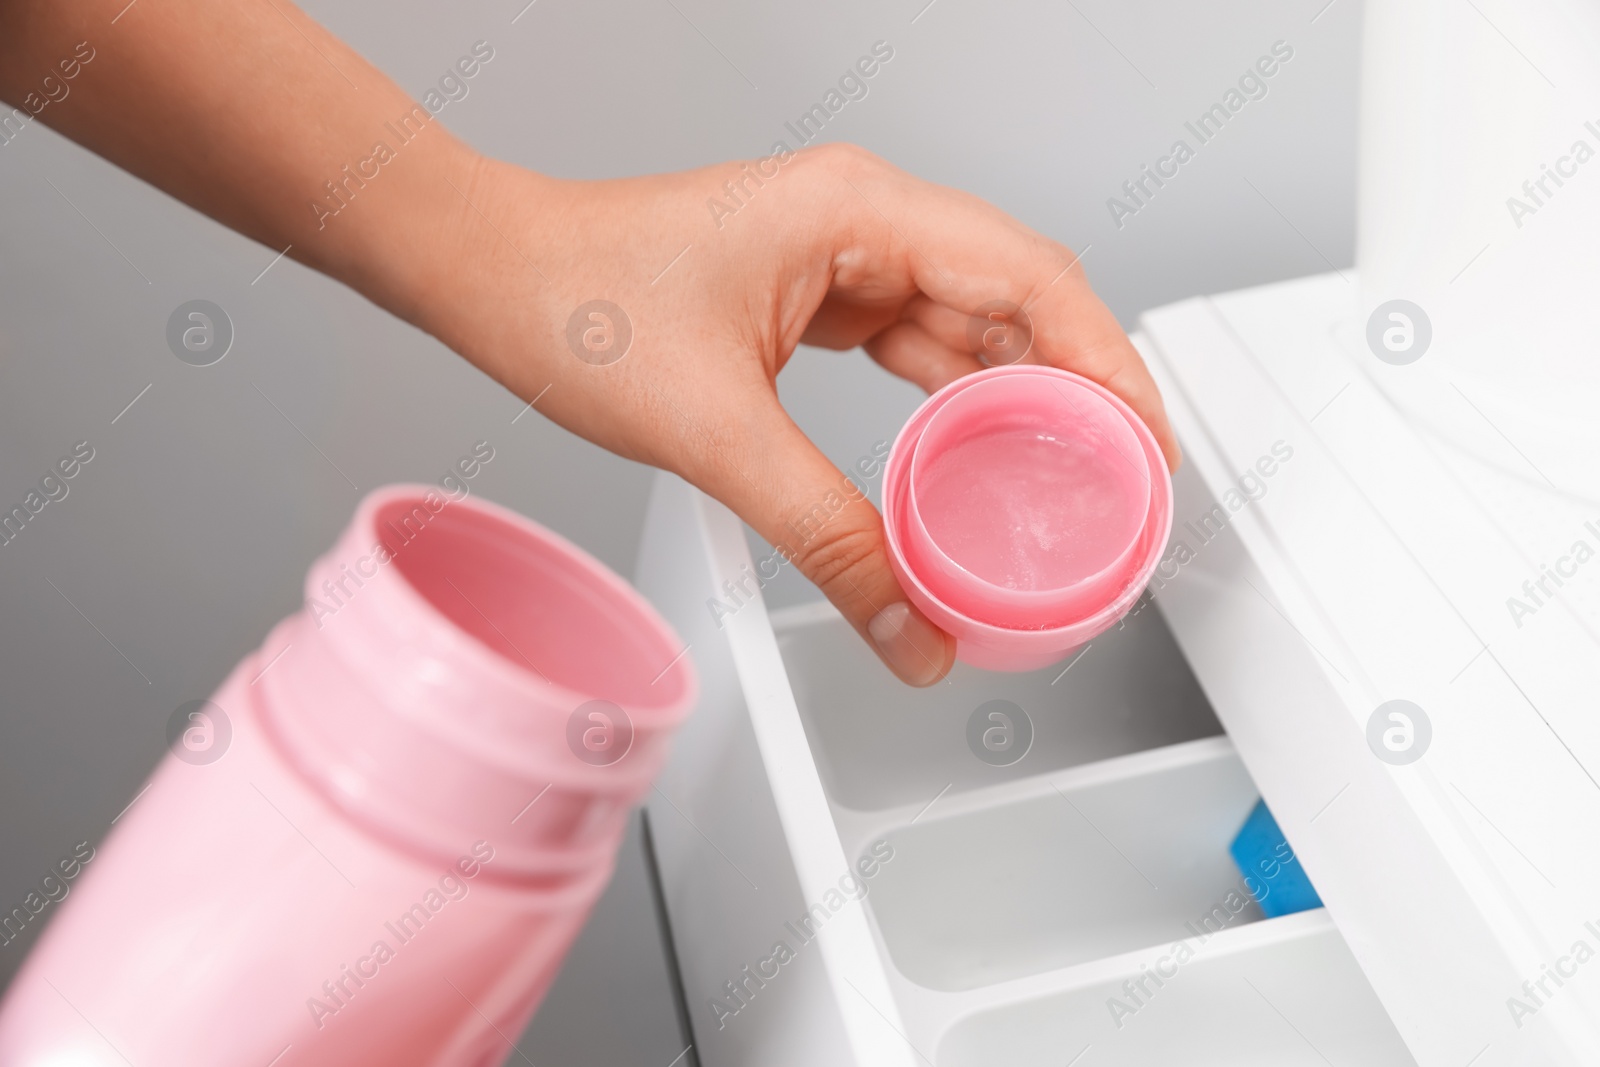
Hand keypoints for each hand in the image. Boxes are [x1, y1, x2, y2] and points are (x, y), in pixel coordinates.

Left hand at [420, 143, 1179, 685]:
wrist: (489, 275)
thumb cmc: (573, 299)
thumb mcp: (717, 433)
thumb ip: (827, 537)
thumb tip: (905, 624)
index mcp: (859, 211)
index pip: (1033, 280)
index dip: (1108, 365)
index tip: (1145, 447)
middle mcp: (864, 221)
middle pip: (1019, 301)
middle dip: (1079, 392)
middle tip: (1119, 487)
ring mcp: (841, 257)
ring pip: (970, 326)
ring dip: (1021, 402)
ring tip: (1065, 485)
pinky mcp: (815, 298)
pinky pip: (916, 347)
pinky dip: (955, 404)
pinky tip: (976, 459)